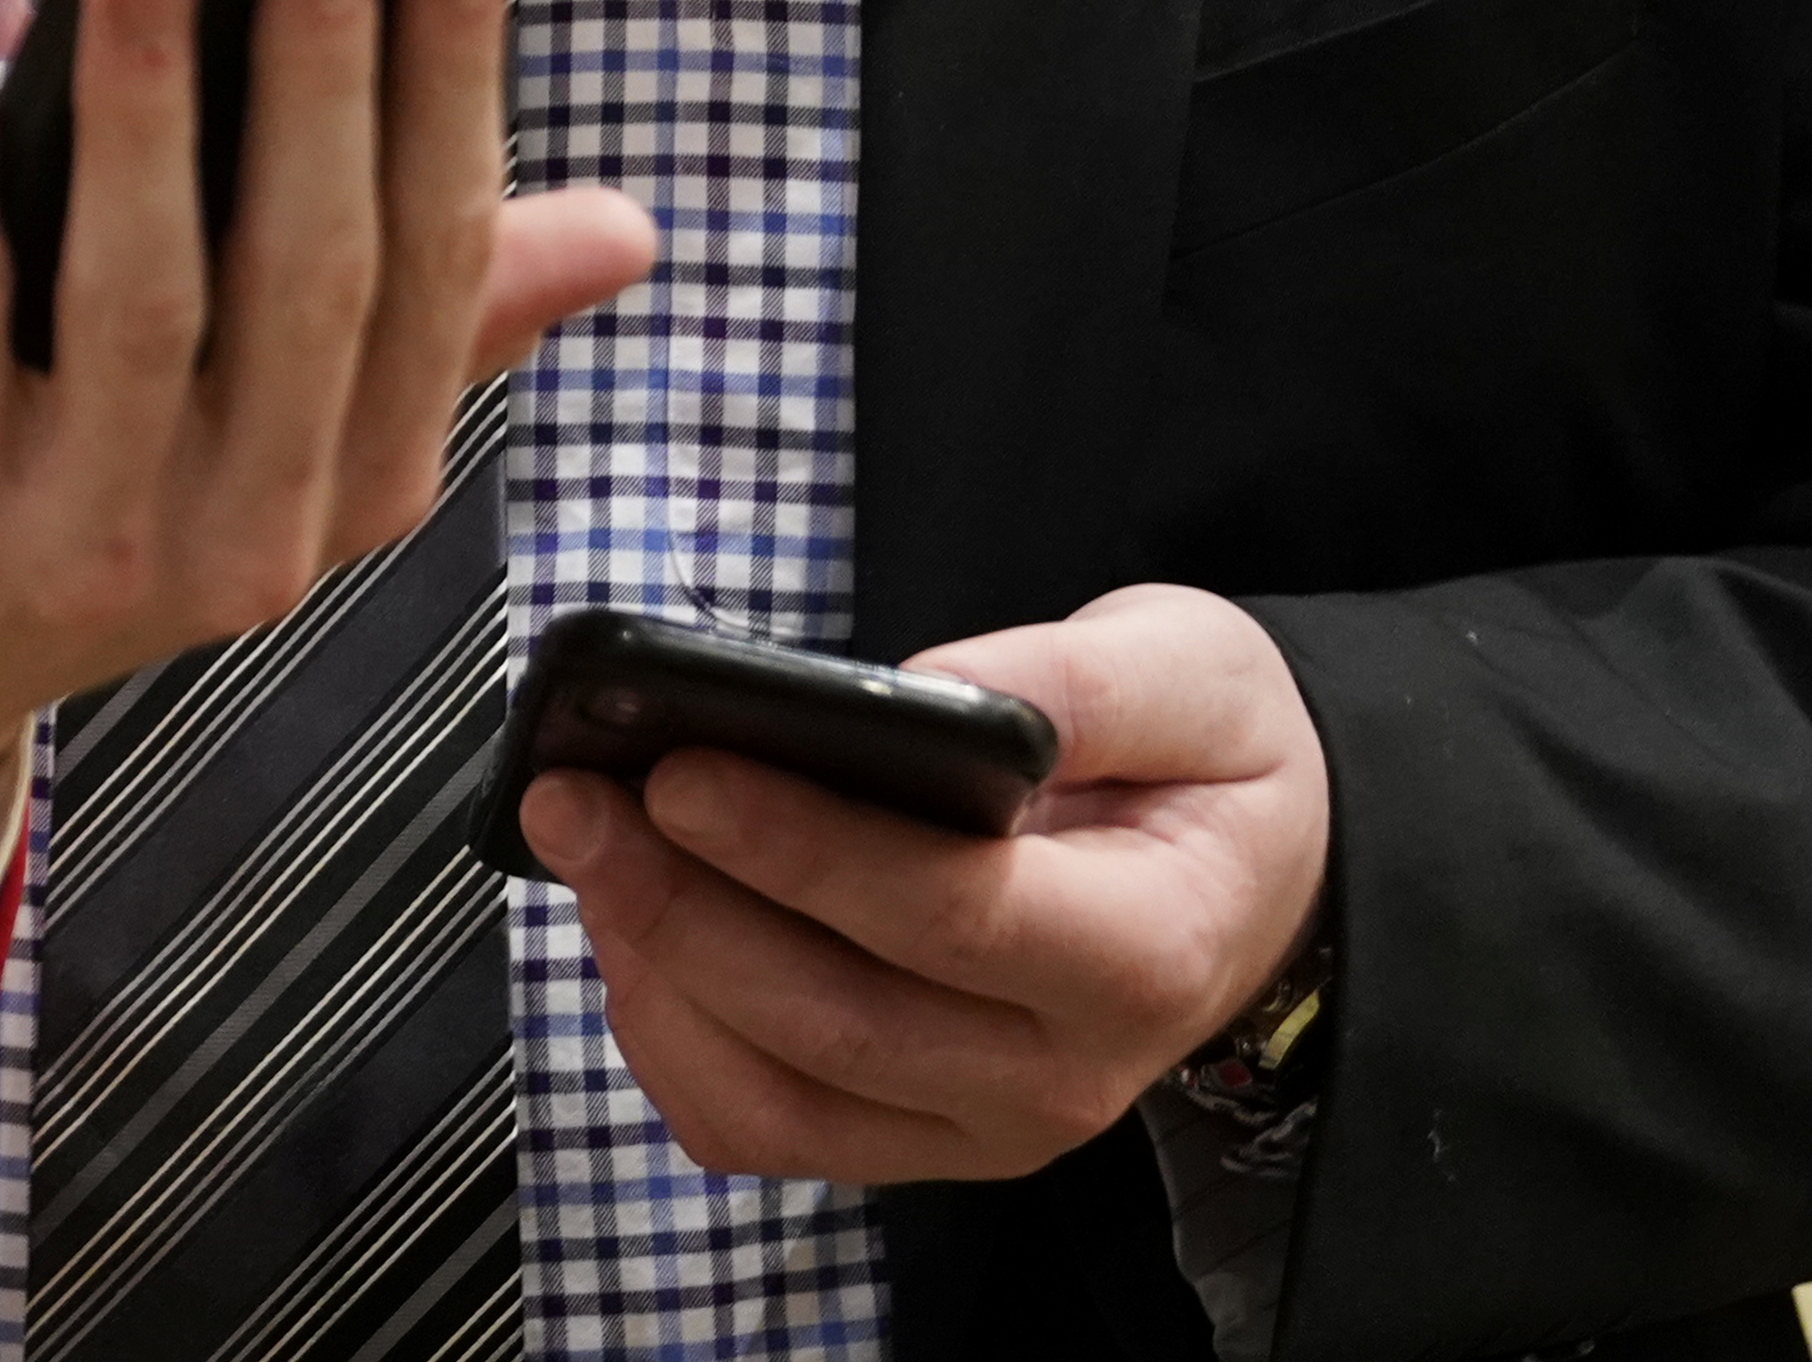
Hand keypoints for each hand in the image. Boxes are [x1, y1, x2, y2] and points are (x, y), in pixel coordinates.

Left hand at [0, 0, 657, 1031]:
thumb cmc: (84, 498)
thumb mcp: (280, 436)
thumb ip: (445, 316)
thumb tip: (625, 225)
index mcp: (359, 486)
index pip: (439, 272)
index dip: (454, 97)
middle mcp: (252, 535)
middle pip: (313, 275)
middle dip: (329, 77)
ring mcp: (90, 537)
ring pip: (144, 293)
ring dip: (150, 106)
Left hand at [522, 581, 1331, 1182]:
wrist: (1239, 879)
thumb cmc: (1208, 765)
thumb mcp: (1195, 670)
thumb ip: (1079, 680)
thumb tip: (922, 688)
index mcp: (1142, 952)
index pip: (949, 917)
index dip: (802, 849)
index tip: (682, 770)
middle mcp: (1060, 1074)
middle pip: (836, 1018)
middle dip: (680, 904)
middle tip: (572, 795)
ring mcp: (979, 1129)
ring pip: (777, 1096)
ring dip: (653, 972)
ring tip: (581, 846)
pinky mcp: (910, 1140)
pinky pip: (758, 1127)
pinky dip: (668, 1040)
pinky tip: (628, 929)